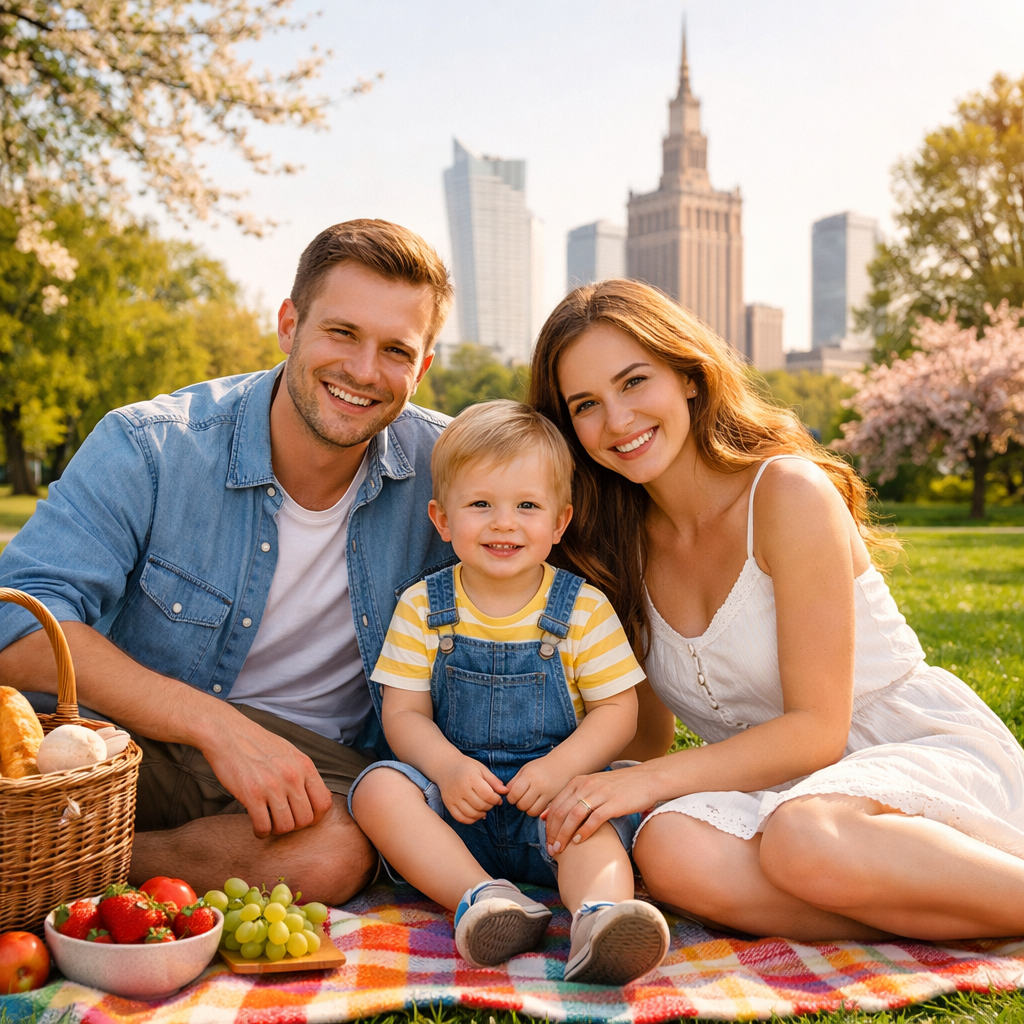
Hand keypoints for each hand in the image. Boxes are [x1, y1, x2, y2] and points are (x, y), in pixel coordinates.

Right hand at [201, 711, 333, 838]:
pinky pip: (263, 827)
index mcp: (304, 766)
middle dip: (295, 826)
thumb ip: (305, 773)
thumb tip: (322, 795)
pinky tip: (257, 826)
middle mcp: (292, 776)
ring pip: (286, 827)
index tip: (302, 817)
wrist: (228, 733)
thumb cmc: (258, 744)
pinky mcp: (251, 795)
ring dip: (277, 831)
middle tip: (283, 822)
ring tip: (270, 824)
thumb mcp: (290, 753)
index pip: (324, 803)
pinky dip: (261, 832)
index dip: (315, 816)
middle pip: (306, 819)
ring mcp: (272, 786)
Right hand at [436, 756, 506, 823]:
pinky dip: (470, 820)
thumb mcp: (481, 769)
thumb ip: (494, 781)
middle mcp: (461, 788)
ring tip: (484, 809)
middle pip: (480, 805)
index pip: (487, 795)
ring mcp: (453, 797)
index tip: (498, 798)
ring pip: (471, 813)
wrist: (446, 766)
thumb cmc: (467, 767)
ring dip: (481, 814)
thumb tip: (506, 792)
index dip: (496, 799)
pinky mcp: (448, 804)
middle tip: (491, 803)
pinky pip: (460, 818)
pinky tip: (476, 814)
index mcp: (471, 777)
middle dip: (490, 806)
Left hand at [506, 755, 571, 816]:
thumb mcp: (525, 769)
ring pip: (531, 811)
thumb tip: (505, 794)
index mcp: (528, 775)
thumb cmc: (540, 767)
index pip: (513, 793)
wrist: (562, 764)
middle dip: (518, 803)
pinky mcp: (554, 799)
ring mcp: (547, 793)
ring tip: (529, 801)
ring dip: (527, 809)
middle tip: (522, 798)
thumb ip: (514, 781)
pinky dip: (536, 811)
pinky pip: (540, 812)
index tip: (513, 795)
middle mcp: (538, 784)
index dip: (511, 797)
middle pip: (521, 804)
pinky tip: (537, 804)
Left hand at [542, 764, 654, 852]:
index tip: (547, 841)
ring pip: (573, 816)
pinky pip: (593, 819)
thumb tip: (549, 814)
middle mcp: (586, 785)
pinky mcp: (613, 803)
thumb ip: (574, 798)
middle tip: (551, 849)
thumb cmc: (619, 787)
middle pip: (561, 811)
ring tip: (560, 849)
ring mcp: (599, 794)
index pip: (555, 805)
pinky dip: (584, 831)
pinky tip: (579, 842)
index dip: (548, 825)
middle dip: (553, 833)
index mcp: (579, 781)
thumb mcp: (593, 787)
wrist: (647, 779)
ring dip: (564, 835)